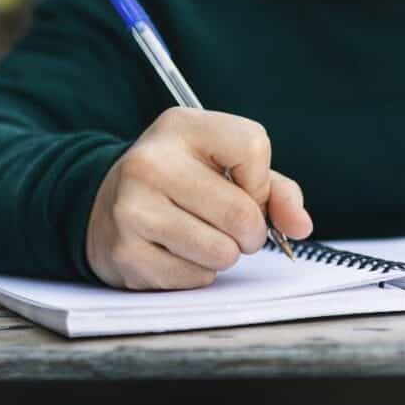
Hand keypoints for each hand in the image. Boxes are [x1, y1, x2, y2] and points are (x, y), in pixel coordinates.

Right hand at [86, 108, 313, 289]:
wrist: (104, 204)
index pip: (253, 146)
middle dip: (251, 232)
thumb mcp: (223, 164)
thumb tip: (300, 226)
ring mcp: (132, 208)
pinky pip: (195, 278)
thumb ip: (274, 189)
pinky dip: (198, 273)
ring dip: (225, 255)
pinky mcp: (125, 252)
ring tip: (202, 238)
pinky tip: (176, 252)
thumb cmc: (179, 182)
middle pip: (241, 212)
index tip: (246, 190)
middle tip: (234, 229)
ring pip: (221, 252)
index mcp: (181, 127)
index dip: (262, 182)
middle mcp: (150, 162)